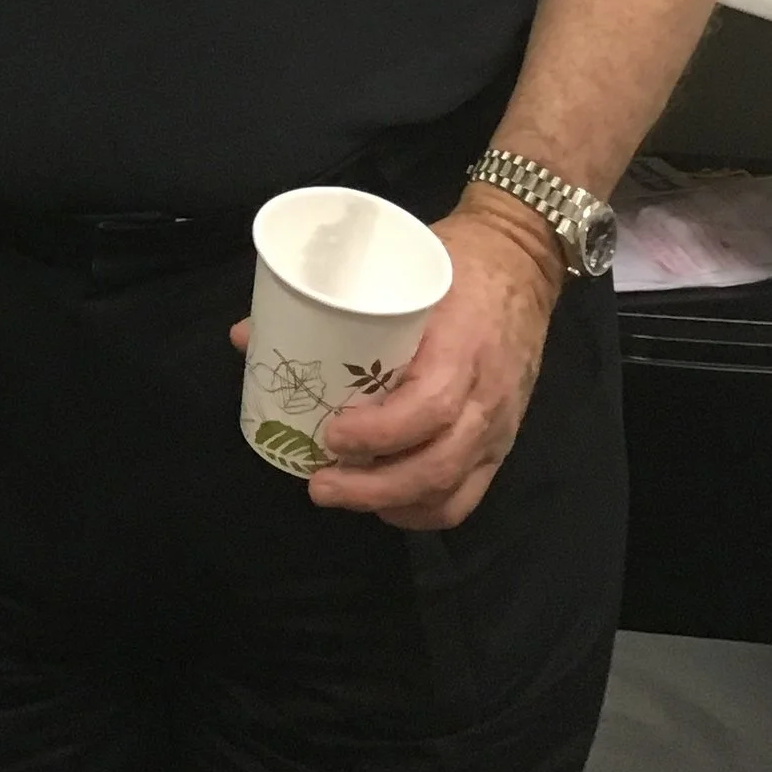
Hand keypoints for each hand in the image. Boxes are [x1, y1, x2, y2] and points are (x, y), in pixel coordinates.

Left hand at [232, 191, 562, 532]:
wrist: (522, 261)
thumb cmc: (456, 260)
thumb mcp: (398, 268)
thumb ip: (330, 301)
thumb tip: (248, 336)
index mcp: (462, 345)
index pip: (430, 406)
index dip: (378, 432)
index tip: (331, 434)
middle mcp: (486, 395)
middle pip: (437, 464)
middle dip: (373, 488)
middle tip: (319, 484)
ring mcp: (499, 424)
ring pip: (451, 490)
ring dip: (392, 504)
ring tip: (343, 495)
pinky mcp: (502, 441)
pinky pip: (468, 495)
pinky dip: (423, 510)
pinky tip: (386, 506)